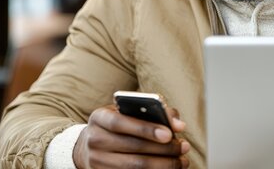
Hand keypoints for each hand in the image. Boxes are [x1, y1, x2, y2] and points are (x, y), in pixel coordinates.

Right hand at [73, 105, 189, 168]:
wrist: (89, 146)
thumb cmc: (119, 124)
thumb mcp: (129, 112)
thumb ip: (155, 111)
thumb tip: (178, 124)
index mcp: (100, 118)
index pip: (121, 123)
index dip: (146, 129)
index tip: (169, 134)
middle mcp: (95, 139)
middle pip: (133, 147)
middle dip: (163, 149)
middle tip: (184, 147)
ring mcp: (97, 161)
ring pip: (135, 166)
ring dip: (163, 164)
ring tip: (181, 161)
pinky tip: (168, 168)